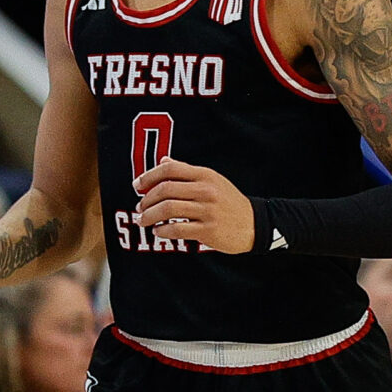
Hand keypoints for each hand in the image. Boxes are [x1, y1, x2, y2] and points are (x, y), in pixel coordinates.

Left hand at [132, 159, 255, 253]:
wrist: (254, 224)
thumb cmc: (228, 201)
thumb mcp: (211, 180)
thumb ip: (186, 171)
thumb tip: (163, 160)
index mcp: (205, 175)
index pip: (170, 169)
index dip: (149, 176)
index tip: (137, 185)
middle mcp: (206, 190)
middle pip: (165, 190)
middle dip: (146, 199)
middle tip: (140, 207)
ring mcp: (207, 211)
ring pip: (168, 209)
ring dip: (150, 216)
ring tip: (143, 220)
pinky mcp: (208, 231)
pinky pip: (177, 229)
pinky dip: (162, 231)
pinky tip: (158, 232)